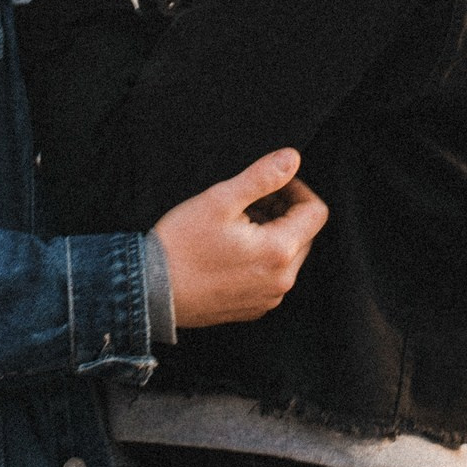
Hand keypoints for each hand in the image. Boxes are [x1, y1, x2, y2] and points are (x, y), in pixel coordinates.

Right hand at [152, 150, 328, 328]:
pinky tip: (230, 250)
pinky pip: (271, 277)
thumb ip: (262, 177)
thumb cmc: (182, 244)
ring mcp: (268, 298)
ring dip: (272, 234)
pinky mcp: (253, 308)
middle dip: (284, 212)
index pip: (316, 212)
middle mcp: (282, 281)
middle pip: (305, 234)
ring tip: (236, 225)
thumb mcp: (220, 200)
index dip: (297, 189)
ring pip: (287, 256)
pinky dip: (260, 258)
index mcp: (279, 251)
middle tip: (249, 202)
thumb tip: (293, 158)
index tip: (272, 184)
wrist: (150, 291)